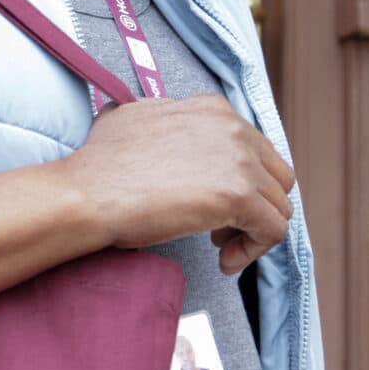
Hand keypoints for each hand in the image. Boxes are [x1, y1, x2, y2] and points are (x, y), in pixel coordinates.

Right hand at [63, 94, 293, 273]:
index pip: (255, 148)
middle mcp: (233, 127)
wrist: (91, 191)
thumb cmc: (103, 161)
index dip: (240, 178)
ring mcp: (239, 160)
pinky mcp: (240, 196)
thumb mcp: (137, 115)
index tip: (215, 200)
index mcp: (213, 108)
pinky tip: (224, 261)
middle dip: (254, 204)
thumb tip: (171, 128)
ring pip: (278, 206)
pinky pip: (274, 232)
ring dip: (252, 230)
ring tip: (220, 246)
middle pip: (275, 176)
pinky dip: (253, 251)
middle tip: (221, 226)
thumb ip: (168, 117)